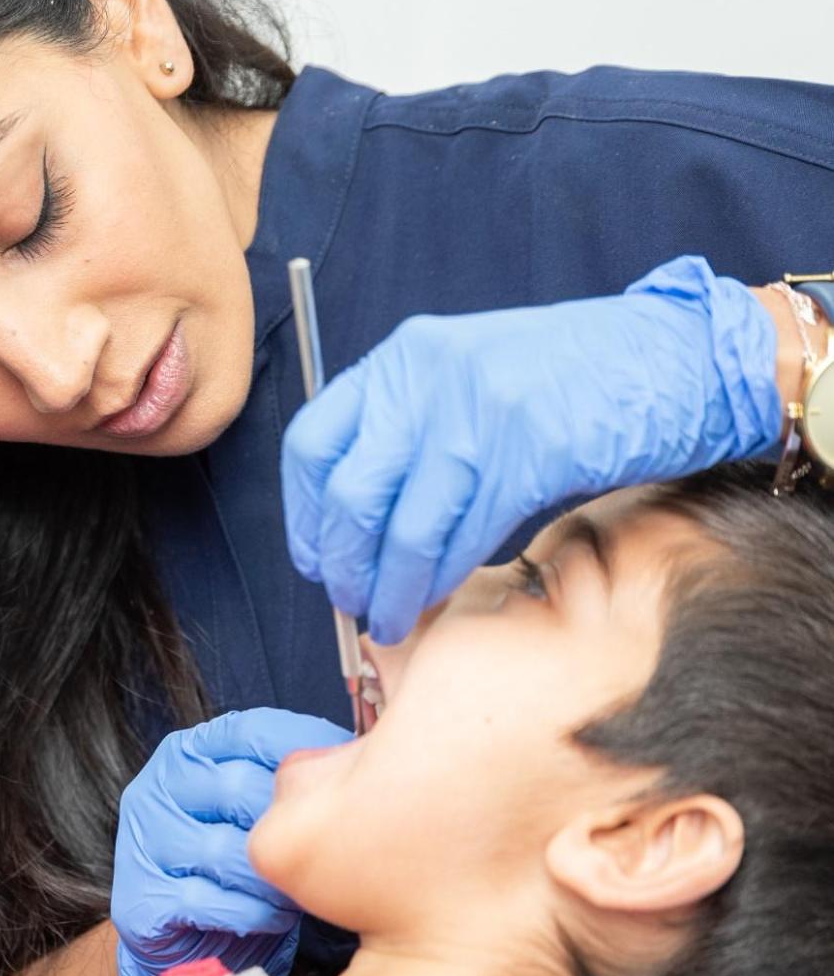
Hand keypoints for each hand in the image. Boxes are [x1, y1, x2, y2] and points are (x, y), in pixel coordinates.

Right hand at [112, 708, 350, 975]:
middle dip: (293, 825)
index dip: (306, 752)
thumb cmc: (244, 869)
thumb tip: (362, 754)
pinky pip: (206, 901)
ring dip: (276, 875)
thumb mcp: (267, 812)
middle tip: (330, 848)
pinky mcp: (140, 901)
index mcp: (187, 753)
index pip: (248, 731)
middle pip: (239, 790)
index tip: (352, 774)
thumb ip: (295, 780)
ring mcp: (141, 844)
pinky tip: (273, 916)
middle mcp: (156, 789)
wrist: (196, 943)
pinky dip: (249, 912)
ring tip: (305, 889)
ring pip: (226, 850)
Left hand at [282, 254, 781, 643]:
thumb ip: (409, 432)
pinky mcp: (527, 450)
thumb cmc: (571, 380)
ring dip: (391, 590)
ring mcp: (476, 411)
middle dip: (344, 566)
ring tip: (391, 619)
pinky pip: (463, 537)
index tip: (317, 560)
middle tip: (353, 603)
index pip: (313, 445)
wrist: (670, 358)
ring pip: (402, 528)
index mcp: (404, 356)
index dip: (305, 516)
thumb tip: (354, 524)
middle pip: (349, 496)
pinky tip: (436, 598)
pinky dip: (440, 579)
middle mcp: (428, 376)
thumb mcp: (467, 380)